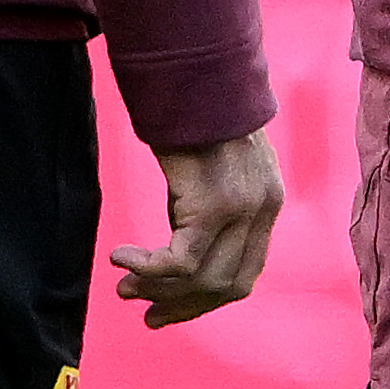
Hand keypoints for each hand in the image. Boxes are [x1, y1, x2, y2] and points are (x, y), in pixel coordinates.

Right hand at [111, 133, 281, 326]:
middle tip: (145, 312)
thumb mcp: (215, 172)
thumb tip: (180, 258)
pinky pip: (180, 261)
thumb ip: (211, 213)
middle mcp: (262, 212)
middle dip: (183, 307)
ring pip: (201, 280)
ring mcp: (242, 211)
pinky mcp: (214, 206)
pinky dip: (148, 269)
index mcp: (267, 206)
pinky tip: (122, 257)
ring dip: (158, 290)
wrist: (194, 76)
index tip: (171, 309)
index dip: (206, 300)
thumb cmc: (194, 117)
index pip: (244, 275)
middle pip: (227, 287)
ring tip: (124, 286)